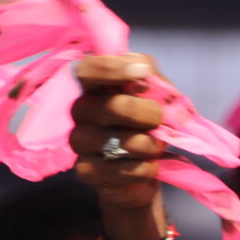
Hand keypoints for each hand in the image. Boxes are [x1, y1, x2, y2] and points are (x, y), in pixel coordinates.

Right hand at [68, 52, 168, 237]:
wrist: (148, 166)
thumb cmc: (150, 124)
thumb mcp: (159, 96)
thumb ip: (152, 79)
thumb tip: (143, 68)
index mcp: (94, 87)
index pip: (87, 70)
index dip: (111, 68)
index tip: (142, 72)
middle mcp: (80, 111)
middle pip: (111, 107)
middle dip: (147, 114)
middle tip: (160, 120)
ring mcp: (79, 141)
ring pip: (119, 142)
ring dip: (148, 145)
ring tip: (155, 147)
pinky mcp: (85, 170)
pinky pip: (118, 171)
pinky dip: (143, 169)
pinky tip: (148, 166)